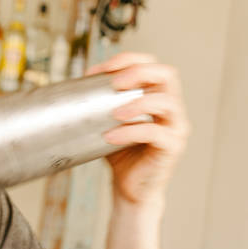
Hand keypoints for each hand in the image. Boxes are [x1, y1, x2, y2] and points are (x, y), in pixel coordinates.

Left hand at [87, 52, 189, 205]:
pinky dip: (130, 132)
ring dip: (137, 103)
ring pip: (166, 102)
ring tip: (114, 113)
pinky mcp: (171, 147)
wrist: (129, 188)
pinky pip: (155, 133)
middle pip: (167, 74)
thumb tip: (72, 86)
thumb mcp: (106, 121)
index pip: (151, 64)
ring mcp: (175, 127)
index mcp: (156, 96)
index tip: (98, 70)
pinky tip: (110, 136)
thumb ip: (99, 103)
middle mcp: (171, 108)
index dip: (127, 60)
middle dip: (138, 72)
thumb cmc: (119, 153)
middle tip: (114, 83)